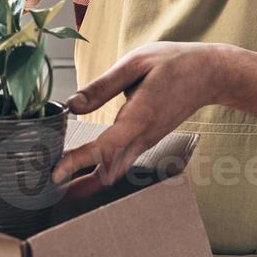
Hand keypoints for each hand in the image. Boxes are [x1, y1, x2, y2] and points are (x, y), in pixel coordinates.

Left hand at [54, 41, 222, 185]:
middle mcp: (143, 136)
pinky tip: (83, 175)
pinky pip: (121, 164)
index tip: (55, 173)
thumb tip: (72, 104)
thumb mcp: (136, 63)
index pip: (105, 147)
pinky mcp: (146, 140)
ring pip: (114, 173)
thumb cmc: (174, 64)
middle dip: (78, 185)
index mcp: (140, 117)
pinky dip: (100, 174)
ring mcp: (146, 142)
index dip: (79, 162)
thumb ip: (102, 86)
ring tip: (58, 191)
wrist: (210, 74)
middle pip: (108, 172)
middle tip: (46, 193)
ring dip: (87, 184)